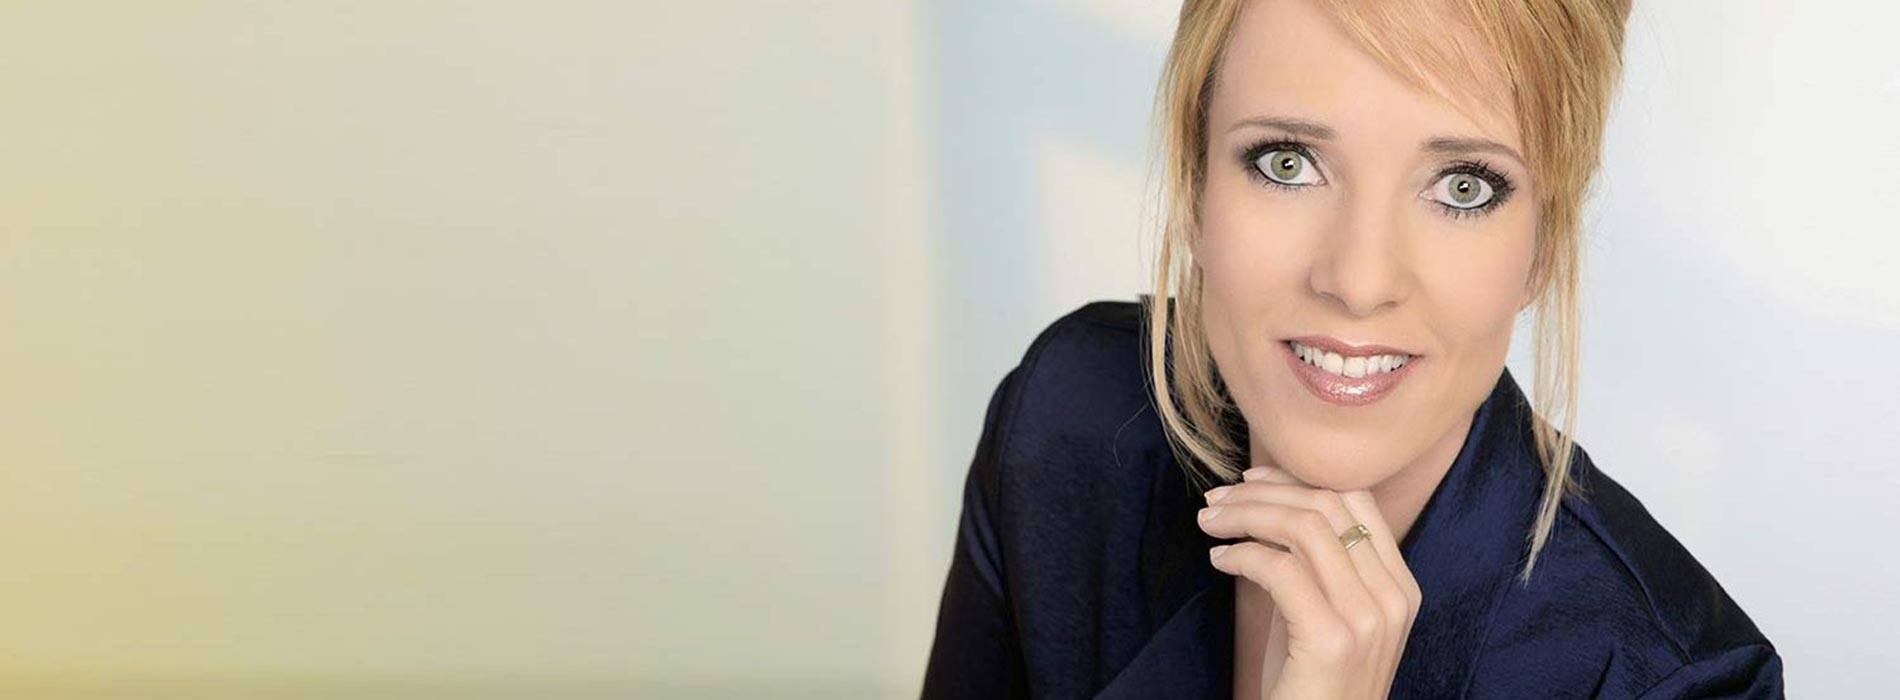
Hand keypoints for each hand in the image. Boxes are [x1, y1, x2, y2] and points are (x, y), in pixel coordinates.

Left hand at [1197, 467, 1421, 699]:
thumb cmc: (1309, 682)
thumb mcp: (1321, 611)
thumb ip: (1312, 562)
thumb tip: (1267, 498)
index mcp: (1399, 585)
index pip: (1355, 500)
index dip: (1298, 479)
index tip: (1251, 479)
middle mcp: (1395, 597)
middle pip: (1328, 505)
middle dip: (1263, 492)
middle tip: (1216, 500)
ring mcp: (1370, 619)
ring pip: (1304, 527)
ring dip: (1245, 515)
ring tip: (1209, 523)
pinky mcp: (1333, 640)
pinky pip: (1281, 569)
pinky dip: (1242, 554)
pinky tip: (1219, 561)